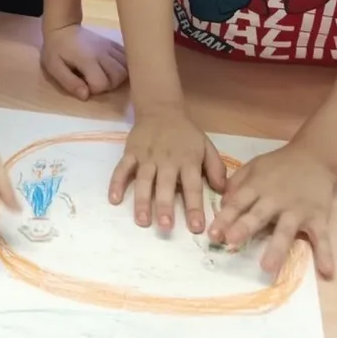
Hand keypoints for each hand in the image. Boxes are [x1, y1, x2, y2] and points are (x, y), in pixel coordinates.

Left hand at [41, 24, 127, 99]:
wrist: (63, 28)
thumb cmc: (56, 50)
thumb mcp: (54, 68)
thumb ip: (69, 82)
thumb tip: (86, 96)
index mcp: (87, 59)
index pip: (102, 83)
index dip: (95, 90)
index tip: (85, 85)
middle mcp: (102, 53)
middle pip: (119, 76)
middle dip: (110, 85)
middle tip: (96, 82)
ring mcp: (109, 47)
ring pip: (126, 67)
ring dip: (118, 77)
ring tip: (105, 77)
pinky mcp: (113, 43)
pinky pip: (126, 56)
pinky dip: (124, 66)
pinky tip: (113, 68)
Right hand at [109, 104, 225, 231]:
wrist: (160, 110)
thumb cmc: (185, 134)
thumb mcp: (206, 146)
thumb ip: (216, 168)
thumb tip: (222, 192)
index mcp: (188, 160)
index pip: (192, 186)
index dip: (194, 207)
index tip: (197, 228)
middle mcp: (166, 160)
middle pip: (165, 185)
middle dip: (165, 207)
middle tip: (165, 227)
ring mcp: (146, 157)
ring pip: (143, 180)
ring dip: (142, 200)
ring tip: (142, 221)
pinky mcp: (130, 152)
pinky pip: (122, 169)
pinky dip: (116, 183)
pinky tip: (114, 199)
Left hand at [207, 142, 336, 279]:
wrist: (315, 156)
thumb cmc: (279, 165)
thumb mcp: (253, 167)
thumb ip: (236, 184)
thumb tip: (222, 205)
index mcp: (258, 186)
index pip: (238, 203)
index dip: (225, 218)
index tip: (212, 234)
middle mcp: (276, 199)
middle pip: (258, 215)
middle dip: (244, 228)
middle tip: (230, 242)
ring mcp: (298, 210)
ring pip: (286, 230)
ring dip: (277, 249)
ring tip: (267, 267)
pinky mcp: (318, 217)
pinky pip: (322, 238)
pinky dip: (325, 254)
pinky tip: (327, 272)